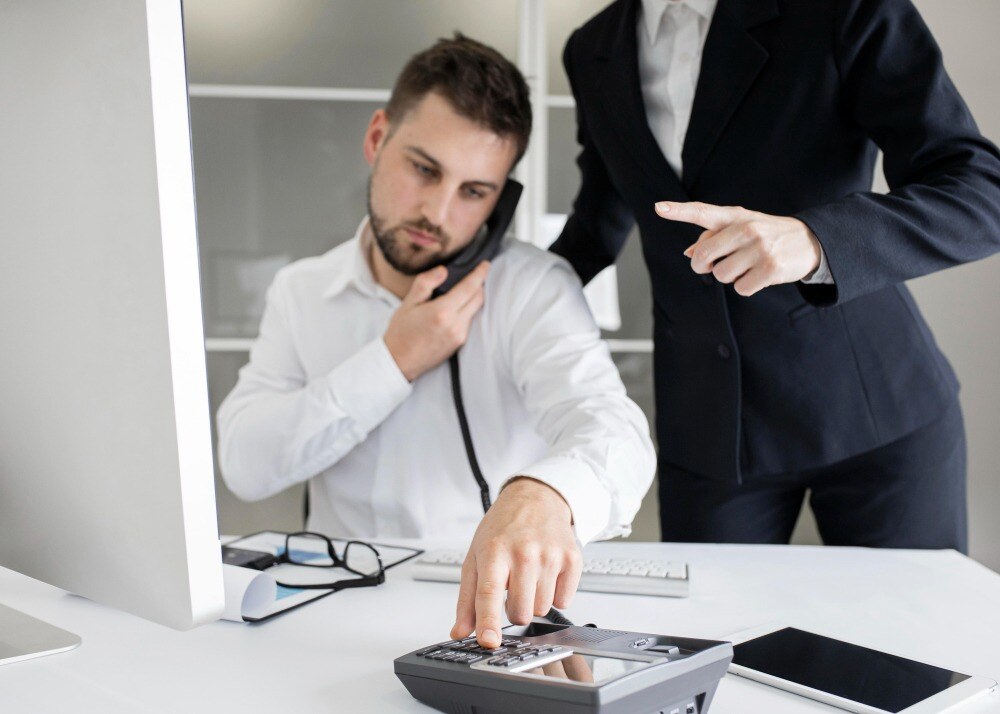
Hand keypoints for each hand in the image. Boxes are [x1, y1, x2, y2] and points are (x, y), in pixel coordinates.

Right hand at [383, 261, 488, 380]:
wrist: (399, 361)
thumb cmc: (401, 331)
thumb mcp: (407, 303)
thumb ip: (426, 283)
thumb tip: (444, 270)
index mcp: (442, 311)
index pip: (469, 287)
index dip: (480, 274)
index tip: (485, 264)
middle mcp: (455, 324)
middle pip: (478, 298)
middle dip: (479, 284)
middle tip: (476, 274)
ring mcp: (459, 335)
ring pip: (475, 310)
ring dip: (473, 298)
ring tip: (464, 289)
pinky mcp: (460, 343)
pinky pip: (469, 321)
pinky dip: (467, 310)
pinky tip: (457, 307)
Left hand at [450, 477, 581, 648]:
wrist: (535, 499)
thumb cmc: (502, 529)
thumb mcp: (475, 557)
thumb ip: (467, 599)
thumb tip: (460, 631)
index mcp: (494, 552)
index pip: (488, 593)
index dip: (488, 621)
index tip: (488, 641)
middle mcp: (523, 552)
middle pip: (520, 612)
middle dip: (514, 609)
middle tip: (512, 587)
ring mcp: (550, 555)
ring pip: (542, 610)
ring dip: (534, 600)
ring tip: (529, 576)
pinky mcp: (572, 559)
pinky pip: (564, 600)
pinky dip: (554, 594)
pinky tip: (547, 573)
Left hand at [654, 201, 821, 295]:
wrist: (810, 241)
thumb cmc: (767, 234)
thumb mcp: (743, 227)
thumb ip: (714, 237)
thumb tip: (689, 253)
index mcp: (735, 216)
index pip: (702, 212)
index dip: (679, 211)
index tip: (658, 208)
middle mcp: (746, 229)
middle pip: (703, 257)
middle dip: (703, 266)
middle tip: (714, 266)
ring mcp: (759, 248)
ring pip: (721, 276)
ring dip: (730, 277)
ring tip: (748, 266)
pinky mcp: (770, 269)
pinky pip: (740, 288)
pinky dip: (746, 287)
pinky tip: (760, 275)